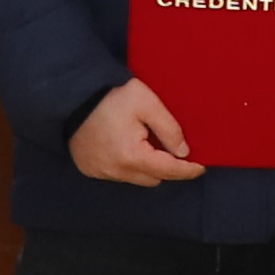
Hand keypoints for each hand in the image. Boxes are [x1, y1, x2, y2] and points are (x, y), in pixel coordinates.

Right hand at [70, 78, 205, 188]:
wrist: (73, 95)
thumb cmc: (111, 96)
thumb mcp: (146, 103)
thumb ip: (168, 128)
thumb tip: (182, 151)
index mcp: (132, 156)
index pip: (168, 171)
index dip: (188, 170)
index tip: (201, 167)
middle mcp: (116, 170)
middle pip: (153, 179)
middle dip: (166, 168)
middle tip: (172, 150)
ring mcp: (100, 172)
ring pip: (135, 178)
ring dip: (145, 167)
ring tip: (147, 146)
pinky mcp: (90, 169)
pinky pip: (117, 174)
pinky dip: (126, 165)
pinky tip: (125, 147)